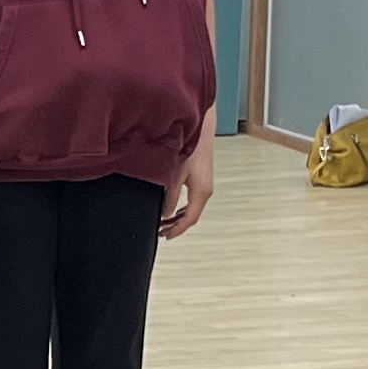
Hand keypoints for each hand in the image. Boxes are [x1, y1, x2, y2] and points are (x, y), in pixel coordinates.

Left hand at [157, 115, 216, 239]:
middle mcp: (206, 191)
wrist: (200, 132)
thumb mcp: (174, 175)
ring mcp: (206, 186)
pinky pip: (193, 202)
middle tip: (161, 232)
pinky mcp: (203, 181)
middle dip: (177, 226)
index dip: (177, 230)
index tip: (165, 236)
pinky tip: (173, 211)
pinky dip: (183, 210)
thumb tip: (165, 214)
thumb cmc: (188, 149)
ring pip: (193, 209)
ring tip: (164, 224)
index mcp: (201, 192)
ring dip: (179, 218)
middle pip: (192, 217)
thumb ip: (170, 196)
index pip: (189, 219)